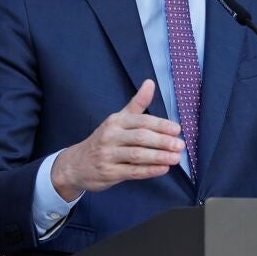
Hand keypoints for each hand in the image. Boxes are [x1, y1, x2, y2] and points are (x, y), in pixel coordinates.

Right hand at [51, 79, 182, 200]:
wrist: (76, 164)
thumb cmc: (104, 140)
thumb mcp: (118, 119)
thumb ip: (137, 103)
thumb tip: (150, 82)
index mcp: (116, 122)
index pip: (141, 121)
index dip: (161, 125)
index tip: (177, 129)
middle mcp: (110, 137)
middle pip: (141, 138)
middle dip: (163, 141)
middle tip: (180, 145)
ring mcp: (108, 156)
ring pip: (137, 155)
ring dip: (159, 157)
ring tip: (176, 158)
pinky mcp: (108, 173)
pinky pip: (132, 172)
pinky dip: (149, 170)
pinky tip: (163, 169)